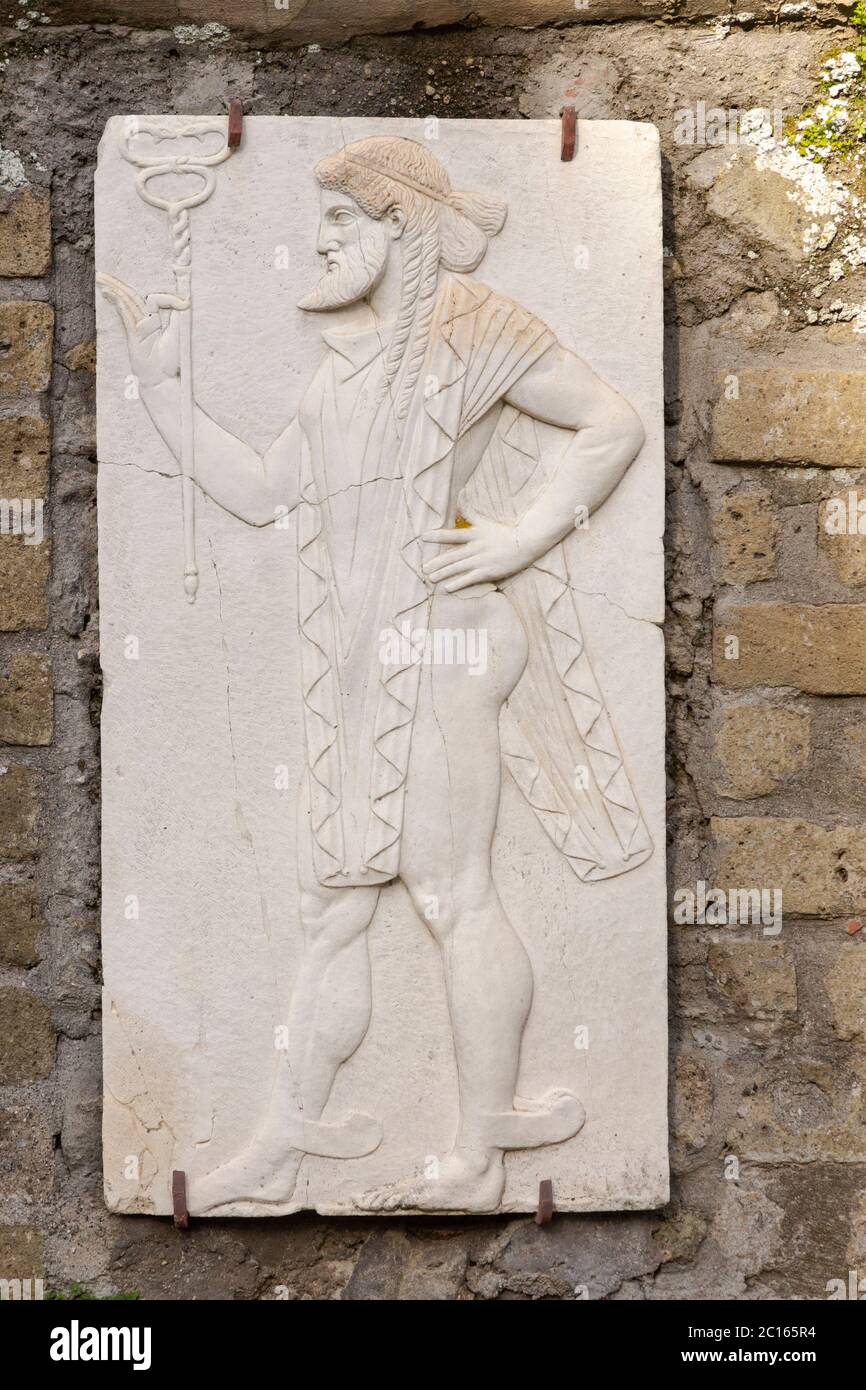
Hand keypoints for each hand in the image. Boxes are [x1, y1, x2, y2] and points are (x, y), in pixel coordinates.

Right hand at [97, 272, 180, 389]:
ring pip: (127, 303)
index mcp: (155, 320)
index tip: (186, 302)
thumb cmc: (170, 360)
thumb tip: (185, 299)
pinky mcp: (133, 336)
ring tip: (101, 278)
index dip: (168, 297)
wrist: (162, 379)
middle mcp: (145, 322)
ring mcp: (137, 328)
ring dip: (114, 289)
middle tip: (103, 272)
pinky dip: (119, 304)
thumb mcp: (179, 333)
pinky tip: (110, 293)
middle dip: (118, 284)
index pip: (154, 299)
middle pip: (131, 297)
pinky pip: (126, 316)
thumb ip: (178, 316)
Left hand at [422, 510, 533, 592]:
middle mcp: (475, 547)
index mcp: (474, 534)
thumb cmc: (504, 533)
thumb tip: (460, 493)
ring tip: (430, 578)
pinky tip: (447, 588)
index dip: (437, 535)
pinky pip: (470, 579)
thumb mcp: (485, 521)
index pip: (452, 535)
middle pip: (451, 555)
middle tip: (423, 568)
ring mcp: (481, 560)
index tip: (423, 537)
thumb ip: (470, 511)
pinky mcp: (488, 571)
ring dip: (443, 573)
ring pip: (458, 568)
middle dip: (436, 562)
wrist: (525, 544)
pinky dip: (458, 584)